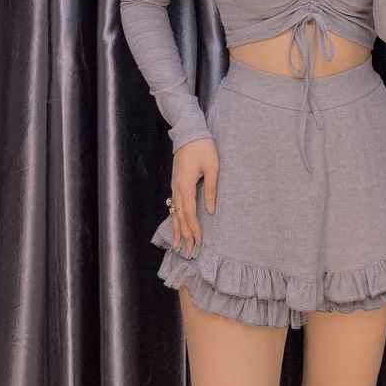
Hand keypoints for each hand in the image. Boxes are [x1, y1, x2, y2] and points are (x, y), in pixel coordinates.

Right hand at [168, 137, 218, 253]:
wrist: (189, 133)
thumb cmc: (203, 148)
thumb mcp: (212, 167)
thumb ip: (211, 189)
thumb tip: (210, 210)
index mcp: (186, 186)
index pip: (190, 213)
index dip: (194, 229)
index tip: (199, 243)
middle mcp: (177, 189)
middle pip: (180, 217)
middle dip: (184, 235)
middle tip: (188, 252)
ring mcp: (174, 186)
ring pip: (174, 212)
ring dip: (177, 230)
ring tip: (176, 245)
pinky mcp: (175, 183)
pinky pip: (173, 205)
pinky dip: (174, 218)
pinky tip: (175, 225)